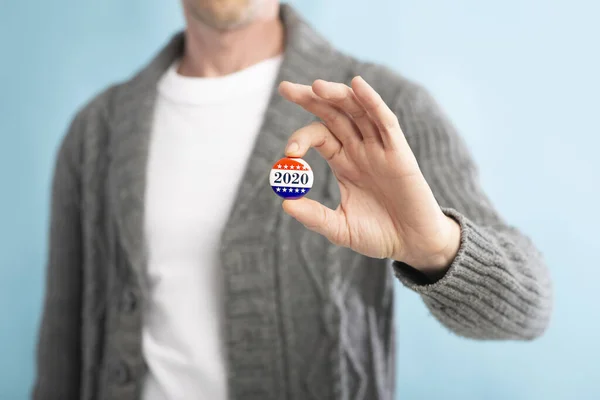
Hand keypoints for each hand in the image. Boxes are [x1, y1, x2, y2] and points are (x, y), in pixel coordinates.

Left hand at [278, 76, 460, 277]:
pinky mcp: (399, 152)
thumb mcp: (339, 228)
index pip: (319, 135)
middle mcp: (360, 149)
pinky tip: (357, 85)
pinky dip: (372, 102)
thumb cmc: (378, 235)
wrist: (412, 244)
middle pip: (333, 114)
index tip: (288, 154)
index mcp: (343, 162)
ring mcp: (380, 148)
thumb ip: (314, 216)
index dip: (301, 138)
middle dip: (310, 98)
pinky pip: (385, 121)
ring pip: (357, 111)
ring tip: (316, 86)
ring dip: (337, 95)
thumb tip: (285, 203)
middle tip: (285, 88)